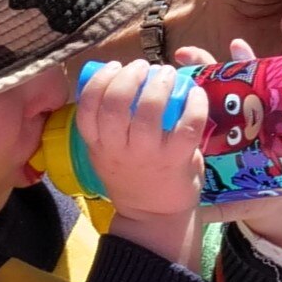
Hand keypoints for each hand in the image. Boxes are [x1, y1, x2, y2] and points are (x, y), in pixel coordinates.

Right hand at [68, 55, 212, 231]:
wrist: (154, 215)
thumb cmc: (134, 173)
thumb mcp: (107, 152)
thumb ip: (109, 123)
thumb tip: (119, 78)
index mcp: (98, 145)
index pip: (87, 109)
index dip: (99, 82)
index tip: (114, 67)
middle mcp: (119, 149)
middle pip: (116, 105)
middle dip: (130, 77)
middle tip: (144, 66)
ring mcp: (149, 154)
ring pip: (150, 111)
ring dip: (159, 84)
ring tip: (166, 74)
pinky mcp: (178, 159)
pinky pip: (187, 124)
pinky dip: (193, 102)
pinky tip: (194, 92)